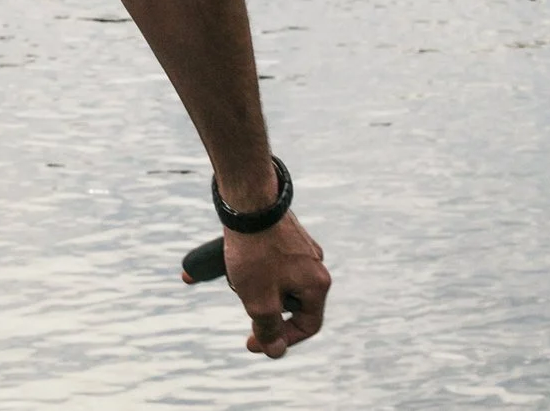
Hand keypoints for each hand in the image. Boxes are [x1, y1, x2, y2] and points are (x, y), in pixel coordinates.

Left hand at [223, 211, 329, 358]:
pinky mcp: (285, 232)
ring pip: (278, 279)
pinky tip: (232, 257)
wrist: (248, 198)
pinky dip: (252, 265)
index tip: (251, 341)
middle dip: (264, 306)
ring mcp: (301, 246)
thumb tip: (274, 351)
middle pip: (290, 302)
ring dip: (255, 284)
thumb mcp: (259, 300)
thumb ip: (268, 329)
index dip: (281, 339)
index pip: (307, 325)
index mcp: (317, 283)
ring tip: (234, 273)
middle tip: (243, 299)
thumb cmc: (255, 251)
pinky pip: (270, 259)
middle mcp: (314, 264)